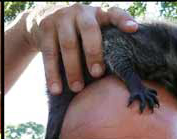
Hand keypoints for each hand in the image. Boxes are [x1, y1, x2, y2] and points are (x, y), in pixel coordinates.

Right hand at [8, 4, 136, 93]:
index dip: (123, 20)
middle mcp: (80, 11)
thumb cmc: (78, 31)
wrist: (44, 20)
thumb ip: (109, 39)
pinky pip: (48, 54)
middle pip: (88, 30)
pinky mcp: (45, 29)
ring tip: (77, 88)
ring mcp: (61, 19)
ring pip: (67, 44)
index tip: (133, 29)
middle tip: (97, 74)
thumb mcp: (94, 29)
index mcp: (98, 13)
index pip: (114, 14)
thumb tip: (128, 64)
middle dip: (93, 53)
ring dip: (72, 68)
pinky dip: (52, 73)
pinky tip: (56, 89)